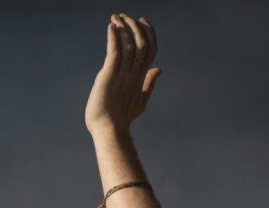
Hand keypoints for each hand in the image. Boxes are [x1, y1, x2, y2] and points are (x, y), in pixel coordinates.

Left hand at [84, 14, 160, 135]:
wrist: (109, 131)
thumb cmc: (121, 119)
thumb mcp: (140, 100)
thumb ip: (149, 83)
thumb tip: (159, 69)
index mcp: (141, 78)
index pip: (150, 50)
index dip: (149, 33)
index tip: (143, 21)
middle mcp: (134, 74)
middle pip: (141, 44)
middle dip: (135, 27)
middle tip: (126, 15)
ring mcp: (122, 75)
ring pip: (128, 46)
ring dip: (123, 28)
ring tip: (116, 16)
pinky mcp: (109, 76)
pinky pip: (114, 53)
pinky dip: (113, 38)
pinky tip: (111, 27)